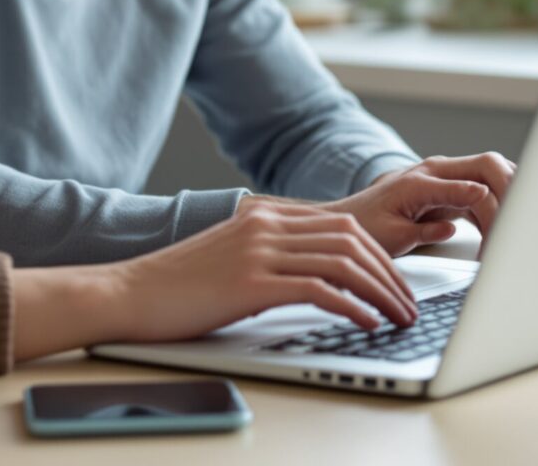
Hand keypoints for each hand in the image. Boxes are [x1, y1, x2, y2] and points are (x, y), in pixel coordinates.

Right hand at [105, 202, 419, 343]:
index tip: (397, 284)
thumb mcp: (232, 257)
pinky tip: (365, 323)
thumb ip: (273, 254)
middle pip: (352, 240)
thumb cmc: (177, 285)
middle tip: (408, 305)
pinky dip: (352, 306)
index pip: (342, 227)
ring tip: (398, 318)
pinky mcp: (250, 282)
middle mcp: (267, 225)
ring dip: (380, 293)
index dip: (380, 256)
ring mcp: (259, 251)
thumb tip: (317, 276)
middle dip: (390, 274)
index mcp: (265, 215)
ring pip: (343, 262)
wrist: (129, 292)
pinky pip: (319, 289)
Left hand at [322, 153, 516, 255]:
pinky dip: (502, 206)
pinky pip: (488, 192)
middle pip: (487, 165)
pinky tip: (509, 226)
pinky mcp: (456, 191)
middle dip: (510, 189)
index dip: (481, 195)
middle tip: (518, 223)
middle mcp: (438, 171)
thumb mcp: (391, 235)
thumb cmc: (369, 225)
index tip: (495, 207)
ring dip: (510, 197)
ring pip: (493, 176)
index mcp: (419, 180)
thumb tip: (452, 228)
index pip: (460, 181)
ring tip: (517, 228)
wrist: (355, 216)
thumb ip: (422, 231)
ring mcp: (449, 178)